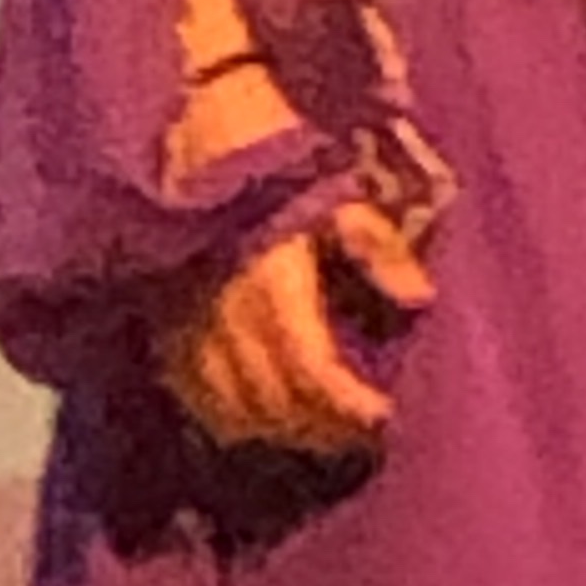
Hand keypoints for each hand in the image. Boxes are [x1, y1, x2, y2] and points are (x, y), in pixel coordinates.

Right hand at [161, 203, 435, 458]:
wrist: (194, 153)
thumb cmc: (275, 177)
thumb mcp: (337, 197)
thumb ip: (376, 246)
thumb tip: (420, 297)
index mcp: (272, 286)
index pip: (313, 371)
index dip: (349, 405)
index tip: (383, 415)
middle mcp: (226, 320)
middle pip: (277, 404)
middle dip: (325, 428)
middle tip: (362, 433)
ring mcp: (188, 332)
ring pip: (235, 412)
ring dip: (283, 432)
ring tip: (322, 433)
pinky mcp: (165, 334)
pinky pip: (197, 401)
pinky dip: (234, 423)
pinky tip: (265, 424)